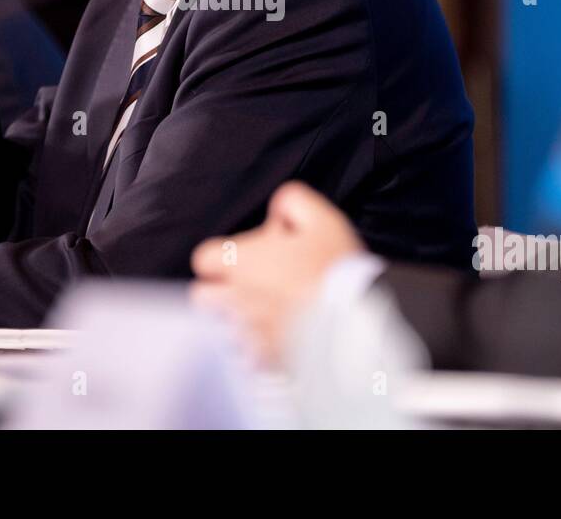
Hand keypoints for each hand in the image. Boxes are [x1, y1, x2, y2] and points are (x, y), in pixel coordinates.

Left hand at [191, 181, 363, 364]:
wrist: (357, 320)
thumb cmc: (336, 269)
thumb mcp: (321, 219)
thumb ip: (293, 202)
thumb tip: (279, 208)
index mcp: (244, 262)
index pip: (204, 258)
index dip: (221, 257)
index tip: (245, 257)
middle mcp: (237, 298)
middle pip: (203, 297)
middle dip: (219, 290)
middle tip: (250, 285)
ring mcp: (249, 331)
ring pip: (225, 326)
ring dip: (240, 318)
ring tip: (270, 312)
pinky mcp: (265, 358)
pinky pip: (249, 354)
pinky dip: (259, 347)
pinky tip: (282, 336)